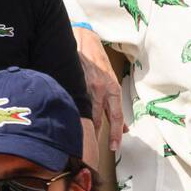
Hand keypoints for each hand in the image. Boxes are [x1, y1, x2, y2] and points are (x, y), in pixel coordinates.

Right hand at [74, 26, 124, 150]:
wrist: (84, 37)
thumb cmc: (97, 60)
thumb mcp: (110, 81)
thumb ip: (113, 104)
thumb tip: (122, 127)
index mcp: (113, 88)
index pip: (116, 116)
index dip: (115, 133)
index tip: (114, 147)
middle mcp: (101, 88)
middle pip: (100, 119)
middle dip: (97, 136)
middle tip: (94, 152)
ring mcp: (86, 85)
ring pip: (85, 112)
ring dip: (84, 126)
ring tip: (80, 141)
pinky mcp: (74, 81)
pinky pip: (73, 102)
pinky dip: (72, 112)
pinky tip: (68, 120)